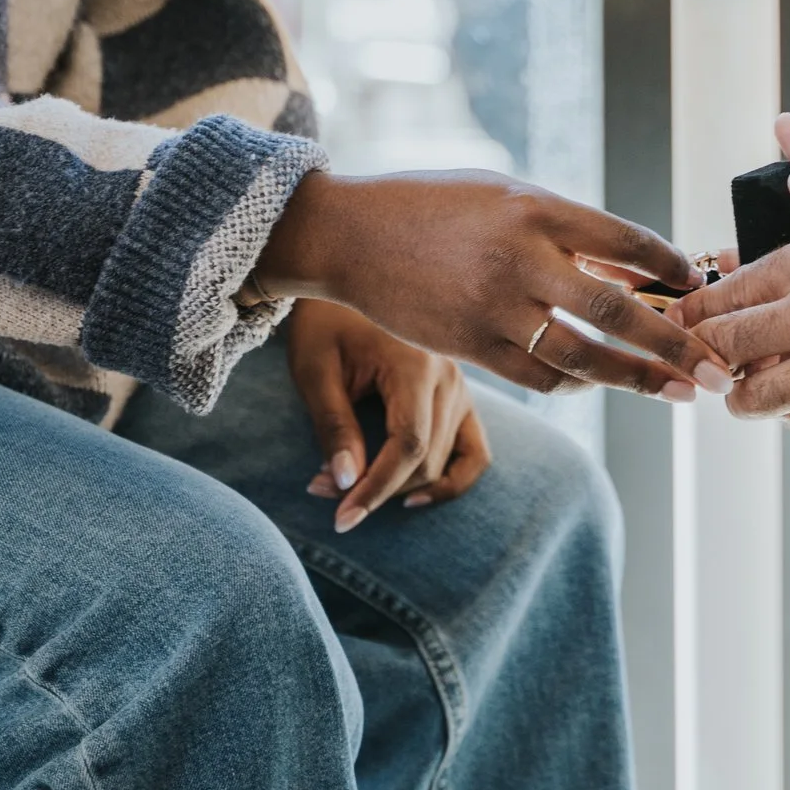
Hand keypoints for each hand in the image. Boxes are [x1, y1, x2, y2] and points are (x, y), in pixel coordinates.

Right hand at [257, 171, 732, 403]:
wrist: (347, 234)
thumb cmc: (435, 205)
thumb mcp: (505, 194)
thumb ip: (568, 230)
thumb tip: (635, 272)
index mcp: (537, 208)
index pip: (628, 242)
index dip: (674, 266)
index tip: (703, 283)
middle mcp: (521, 260)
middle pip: (618, 312)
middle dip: (677, 344)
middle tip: (719, 369)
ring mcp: (494, 309)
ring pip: (586, 358)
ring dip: (641, 379)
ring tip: (681, 391)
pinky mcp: (470, 348)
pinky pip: (542, 379)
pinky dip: (582, 384)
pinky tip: (606, 382)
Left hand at [288, 301, 490, 532]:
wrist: (348, 270)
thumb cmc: (323, 319)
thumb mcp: (315, 369)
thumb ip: (333, 426)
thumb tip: (346, 483)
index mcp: (416, 364)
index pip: (407, 447)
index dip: (374, 489)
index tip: (340, 518)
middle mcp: (450, 376)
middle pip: (426, 460)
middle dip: (375, 488)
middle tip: (320, 489)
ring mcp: (462, 385)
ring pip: (446, 461)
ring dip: (400, 486)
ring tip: (353, 490)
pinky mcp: (461, 393)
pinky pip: (474, 451)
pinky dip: (451, 479)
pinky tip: (414, 495)